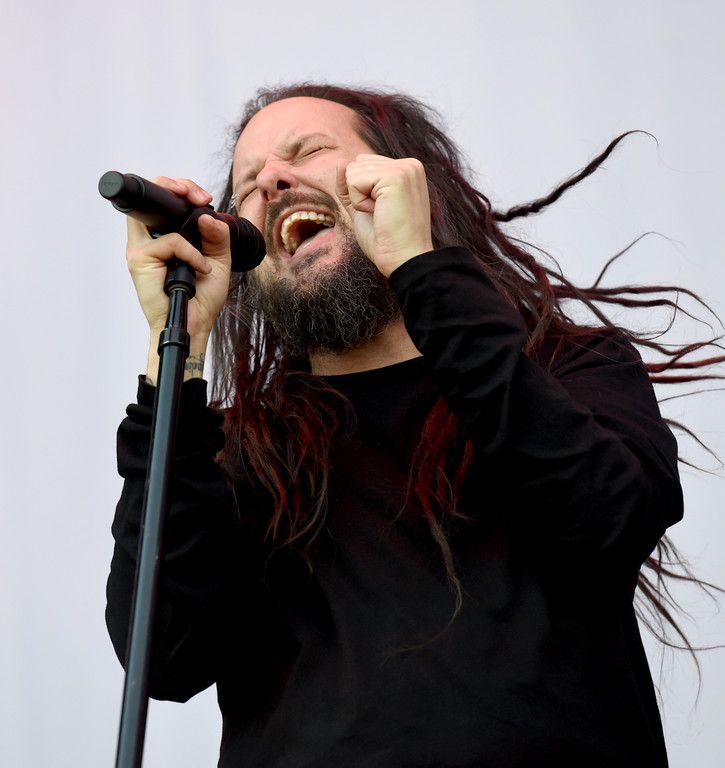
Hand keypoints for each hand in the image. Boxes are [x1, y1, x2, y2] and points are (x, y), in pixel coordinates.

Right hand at [125, 177, 231, 379]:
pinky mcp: (139, 259)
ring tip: (203, 246)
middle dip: (175, 186)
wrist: (195, 325)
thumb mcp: (218, 261)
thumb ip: (217, 236)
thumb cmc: (202, 298)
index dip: (179, 188)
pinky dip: (191, 254)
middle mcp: (149, 240)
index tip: (203, 197)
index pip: (163, 202)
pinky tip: (199, 270)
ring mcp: (141, 249)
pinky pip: (171, 242)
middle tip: (199, 197)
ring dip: (185, 219)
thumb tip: (208, 216)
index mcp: (164, 238)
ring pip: (158, 215)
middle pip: (151, 198)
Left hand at [337, 155, 433, 276]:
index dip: (361, 193)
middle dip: (359, 194)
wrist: (403, 260)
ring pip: (352, 171)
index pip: (364, 164)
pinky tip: (379, 213)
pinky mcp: (396, 176)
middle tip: (382, 214)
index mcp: (405, 170)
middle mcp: (409, 165)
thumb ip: (352, 186)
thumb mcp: (363, 207)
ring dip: (359, 199)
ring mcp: (404, 168)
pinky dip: (359, 202)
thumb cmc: (386, 240)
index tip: (383, 212)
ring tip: (381, 214)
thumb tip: (340, 164)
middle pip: (356, 164)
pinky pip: (354, 181)